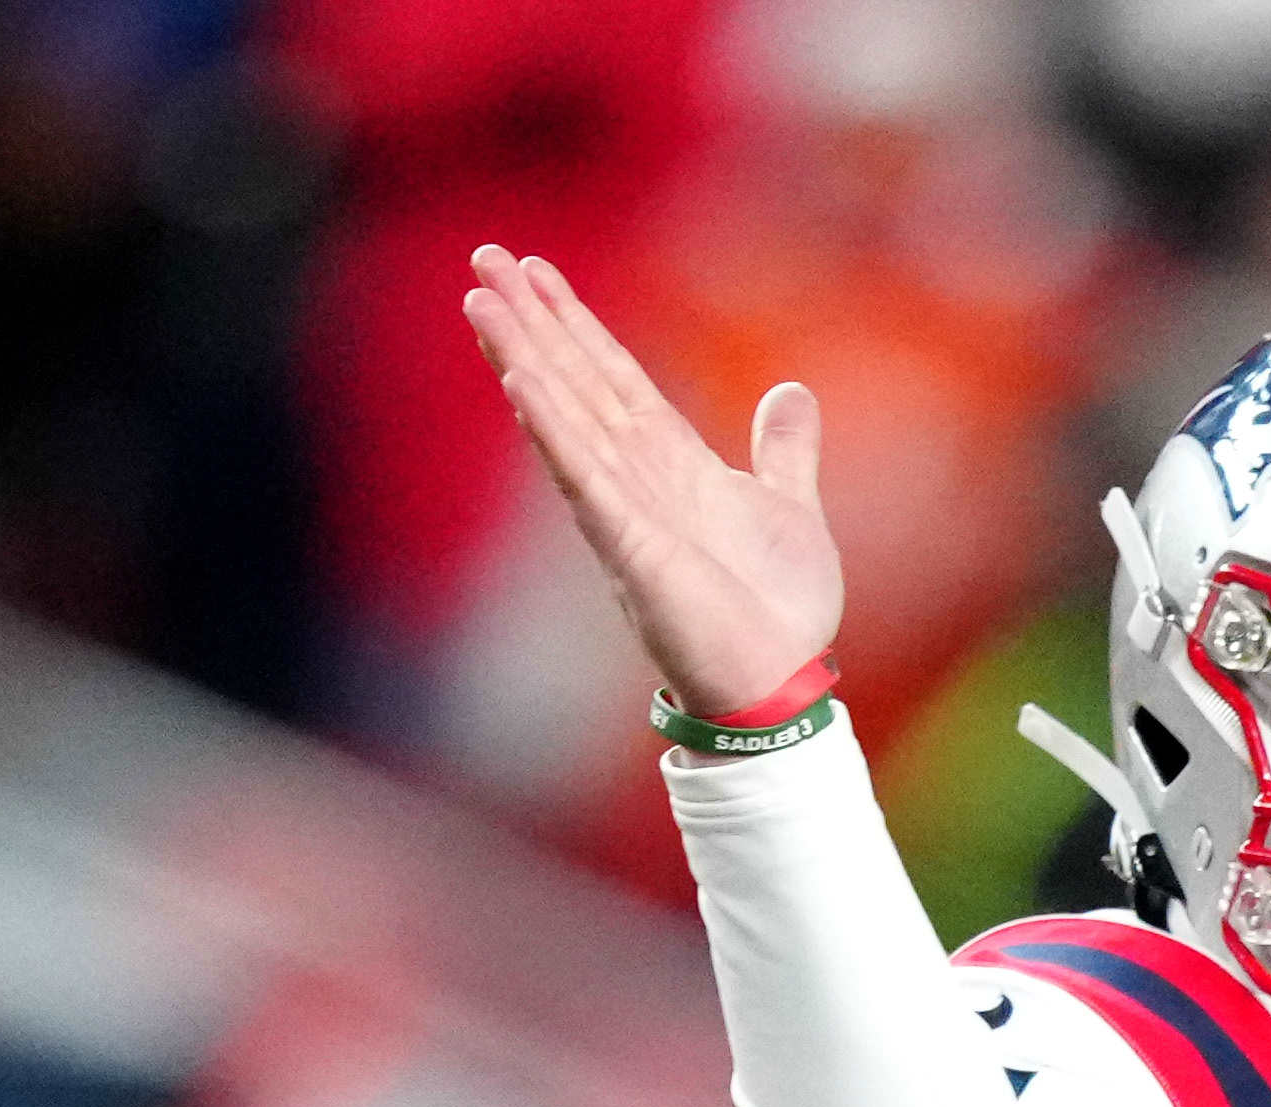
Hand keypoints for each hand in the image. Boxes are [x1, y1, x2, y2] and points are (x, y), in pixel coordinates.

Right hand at [461, 244, 844, 728]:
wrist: (779, 687)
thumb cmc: (779, 615)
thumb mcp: (790, 510)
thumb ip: (783, 452)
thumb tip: (791, 391)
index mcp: (672, 465)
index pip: (613, 377)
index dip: (576, 322)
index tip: (536, 270)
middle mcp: (636, 479)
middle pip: (574, 381)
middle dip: (531, 320)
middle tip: (482, 256)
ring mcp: (625, 511)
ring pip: (564, 417)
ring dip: (522, 357)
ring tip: (480, 301)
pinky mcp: (630, 547)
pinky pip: (583, 478)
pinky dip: (553, 429)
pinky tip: (520, 381)